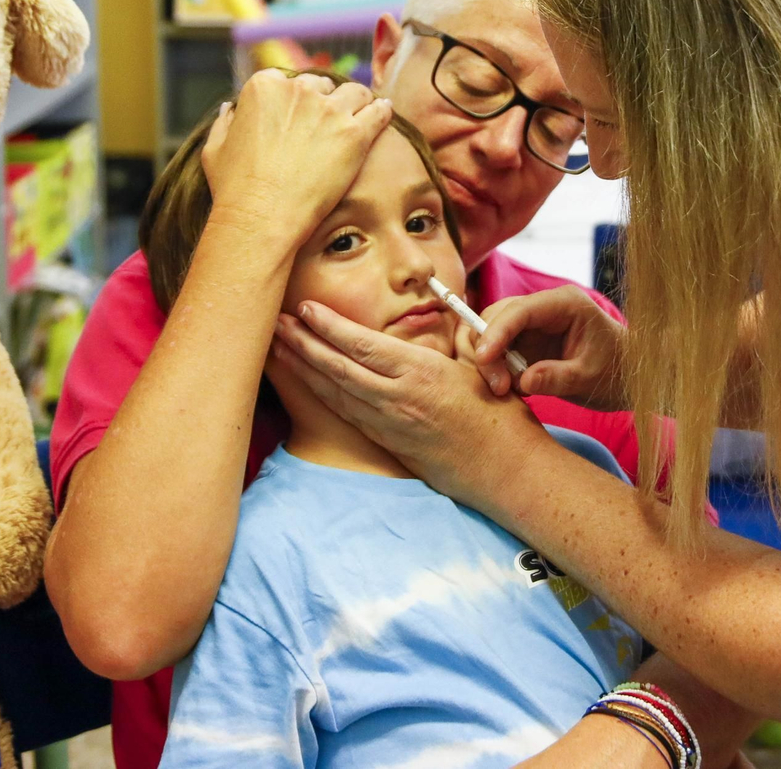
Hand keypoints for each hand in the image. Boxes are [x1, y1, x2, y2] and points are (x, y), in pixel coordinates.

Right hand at [201, 70, 390, 248]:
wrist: (262, 217)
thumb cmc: (235, 189)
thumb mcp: (215, 150)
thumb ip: (224, 123)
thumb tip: (230, 107)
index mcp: (263, 87)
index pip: (289, 81)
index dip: (297, 99)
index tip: (301, 116)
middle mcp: (298, 90)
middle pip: (322, 85)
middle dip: (325, 101)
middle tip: (329, 124)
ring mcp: (329, 110)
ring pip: (354, 92)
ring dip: (357, 102)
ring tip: (360, 116)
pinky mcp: (355, 132)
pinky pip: (379, 110)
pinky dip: (382, 111)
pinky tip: (383, 114)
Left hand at [272, 302, 549, 508]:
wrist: (507, 473)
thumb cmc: (501, 415)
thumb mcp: (482, 364)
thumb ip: (456, 336)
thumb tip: (444, 314)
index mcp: (420, 373)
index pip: (362, 346)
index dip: (328, 327)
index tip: (304, 308)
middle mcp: (397, 399)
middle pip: (337, 368)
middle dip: (301, 344)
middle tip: (273, 322)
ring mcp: (389, 425)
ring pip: (335, 392)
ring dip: (303, 368)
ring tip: (278, 347)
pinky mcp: (387, 443)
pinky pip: (346, 413)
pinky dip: (321, 393)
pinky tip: (307, 381)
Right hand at [473, 288, 627, 408]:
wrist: (628, 377)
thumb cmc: (617, 372)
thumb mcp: (590, 378)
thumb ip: (558, 378)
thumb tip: (523, 381)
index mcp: (565, 304)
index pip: (520, 310)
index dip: (496, 332)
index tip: (483, 358)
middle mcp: (544, 308)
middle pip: (498, 318)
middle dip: (489, 350)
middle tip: (498, 387)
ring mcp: (533, 324)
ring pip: (493, 334)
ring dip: (491, 362)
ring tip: (505, 390)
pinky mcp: (526, 342)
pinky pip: (500, 351)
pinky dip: (498, 368)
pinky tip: (509, 388)